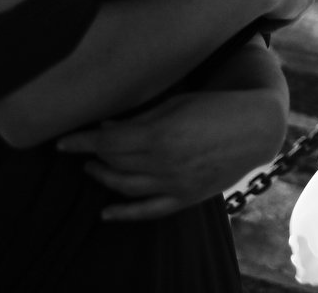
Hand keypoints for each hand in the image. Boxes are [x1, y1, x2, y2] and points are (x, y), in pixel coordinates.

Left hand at [56, 89, 286, 221]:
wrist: (257, 128)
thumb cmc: (217, 106)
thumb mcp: (177, 102)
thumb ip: (141, 118)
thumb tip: (106, 126)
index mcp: (159, 136)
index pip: (106, 142)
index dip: (81, 142)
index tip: (61, 141)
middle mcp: (163, 164)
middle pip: (113, 162)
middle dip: (94, 154)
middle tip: (84, 147)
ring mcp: (174, 184)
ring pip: (124, 186)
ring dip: (103, 177)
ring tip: (93, 169)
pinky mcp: (185, 197)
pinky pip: (148, 211)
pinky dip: (124, 214)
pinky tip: (105, 213)